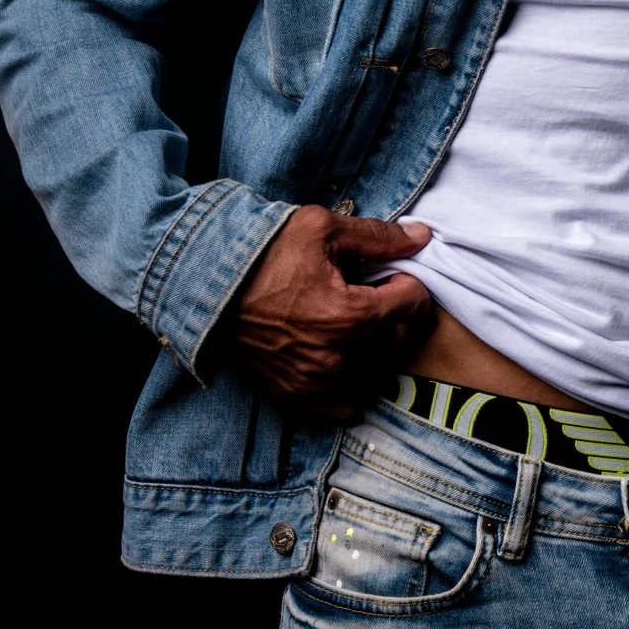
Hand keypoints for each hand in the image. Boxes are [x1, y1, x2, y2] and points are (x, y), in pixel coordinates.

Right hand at [224, 206, 433, 414]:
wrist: (206, 283)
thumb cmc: (261, 252)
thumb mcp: (322, 228)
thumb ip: (379, 236)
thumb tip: (422, 237)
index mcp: (349, 316)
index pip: (413, 303)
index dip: (404, 280)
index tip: (384, 271)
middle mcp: (337, 357)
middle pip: (393, 333)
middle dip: (384, 308)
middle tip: (356, 286)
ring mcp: (316, 381)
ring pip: (371, 361)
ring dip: (366, 338)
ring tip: (334, 310)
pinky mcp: (297, 393)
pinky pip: (345, 399)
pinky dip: (349, 376)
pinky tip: (335, 347)